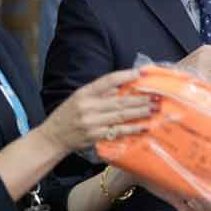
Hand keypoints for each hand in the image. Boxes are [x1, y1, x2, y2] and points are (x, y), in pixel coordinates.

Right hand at [38, 70, 157, 152]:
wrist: (53, 137)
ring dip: (140, 112)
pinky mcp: (95, 136)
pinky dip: (132, 128)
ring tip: (154, 108)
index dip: (126, 75)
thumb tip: (122, 86)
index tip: (141, 73)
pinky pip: (118, 131)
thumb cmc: (68, 115)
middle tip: (157, 95)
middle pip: (119, 100)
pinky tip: (144, 126)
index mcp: (84, 93)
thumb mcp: (79, 97)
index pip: (108, 81)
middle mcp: (88, 106)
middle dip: (140, 97)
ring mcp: (92, 122)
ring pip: (121, 115)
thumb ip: (99, 92)